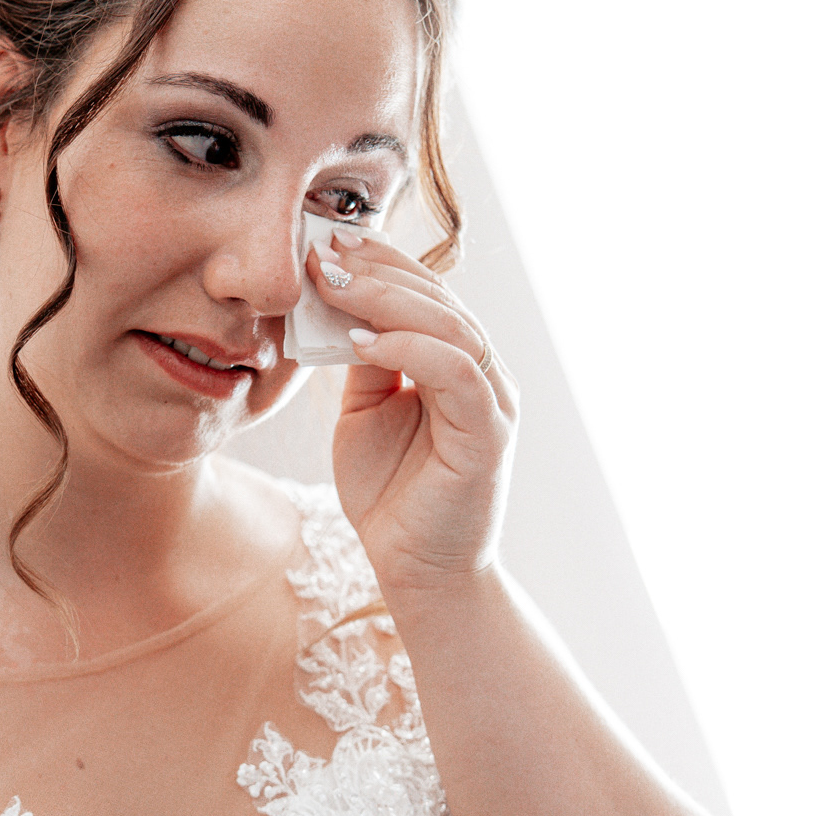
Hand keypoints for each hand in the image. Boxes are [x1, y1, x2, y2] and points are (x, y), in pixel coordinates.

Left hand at [310, 229, 517, 596]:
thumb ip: (363, 363)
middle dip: (378, 271)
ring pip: (449, 325)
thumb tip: (337, 307)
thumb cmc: (390, 496)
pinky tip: (360, 341)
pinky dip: (408, 347)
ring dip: (386, 299)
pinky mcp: (489, 432)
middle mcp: (483, 375)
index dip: (380, 264)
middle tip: (323, 252)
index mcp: (456, 365)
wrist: (416, 572)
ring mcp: (493, 401)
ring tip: (333, 285)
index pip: (425, 296)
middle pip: (438, 299)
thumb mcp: (364, 414)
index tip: (327, 243)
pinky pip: (454, 371)